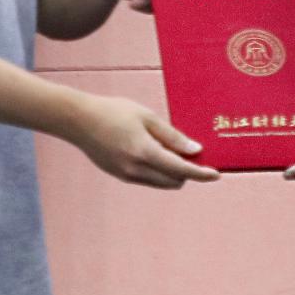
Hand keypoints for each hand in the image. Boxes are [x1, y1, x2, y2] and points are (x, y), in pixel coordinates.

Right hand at [66, 94, 218, 189]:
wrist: (77, 120)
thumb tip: (195, 151)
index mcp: (144, 152)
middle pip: (174, 181)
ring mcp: (126, 175)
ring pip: (161, 183)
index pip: (181, 169)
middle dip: (187, 173)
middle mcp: (136, 169)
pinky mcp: (119, 175)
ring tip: (171, 151)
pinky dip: (157, 171)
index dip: (201, 173)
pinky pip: (147, 179)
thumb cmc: (113, 111)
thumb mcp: (146, 117)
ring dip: (172, 173)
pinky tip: (153, 153)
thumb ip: (172, 136)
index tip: (217, 174)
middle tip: (191, 153)